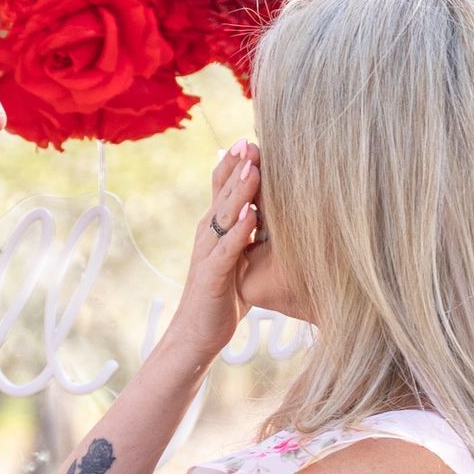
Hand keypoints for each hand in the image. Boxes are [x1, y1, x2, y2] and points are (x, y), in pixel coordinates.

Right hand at [163, 142, 259, 368]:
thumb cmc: (222, 298)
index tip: (254, 138)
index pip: (223, 186)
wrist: (196, 336)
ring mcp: (207, 252)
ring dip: (239, 190)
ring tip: (254, 166)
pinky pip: (227, 248)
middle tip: (253, 139)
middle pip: (222, 192)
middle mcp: (207, 234)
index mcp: (215, 227)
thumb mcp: (240, 259)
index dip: (236, 162)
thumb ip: (252, 235)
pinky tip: (252, 214)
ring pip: (224, 214)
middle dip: (238, 165)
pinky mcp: (212, 275)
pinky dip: (239, 230)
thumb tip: (277, 215)